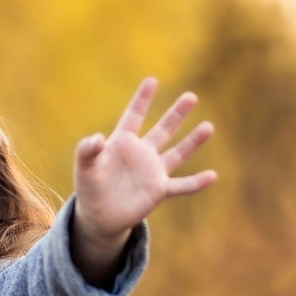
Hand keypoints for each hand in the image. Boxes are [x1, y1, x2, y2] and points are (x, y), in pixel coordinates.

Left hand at [71, 78, 216, 283]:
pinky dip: (196, 183)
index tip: (152, 81)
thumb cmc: (89, 188)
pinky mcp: (159, 190)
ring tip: (208, 126)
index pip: (133, 116)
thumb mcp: (84, 168)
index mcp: (122, 143)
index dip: (142, 100)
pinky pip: (181, 186)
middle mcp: (142, 153)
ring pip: (177, 153)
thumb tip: (97, 137)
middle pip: (163, 130)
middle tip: (191, 96)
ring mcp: (153, 171)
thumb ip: (86, 151)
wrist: (99, 215)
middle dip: (176, 114)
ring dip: (192, 142)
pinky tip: (212, 176)